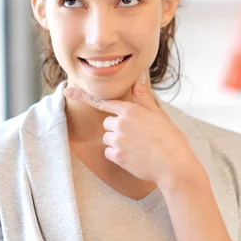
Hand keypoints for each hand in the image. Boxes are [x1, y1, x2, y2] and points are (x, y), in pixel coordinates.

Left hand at [63, 70, 196, 185]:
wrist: (174, 165)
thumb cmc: (170, 139)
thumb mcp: (158, 114)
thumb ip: (143, 96)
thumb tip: (140, 76)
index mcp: (130, 110)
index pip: (101, 101)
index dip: (82, 96)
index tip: (66, 92)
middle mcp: (120, 123)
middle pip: (107, 123)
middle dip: (117, 129)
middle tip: (137, 137)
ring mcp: (117, 140)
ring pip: (107, 138)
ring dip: (117, 143)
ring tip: (138, 148)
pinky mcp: (116, 156)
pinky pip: (108, 153)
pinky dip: (118, 156)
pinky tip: (134, 157)